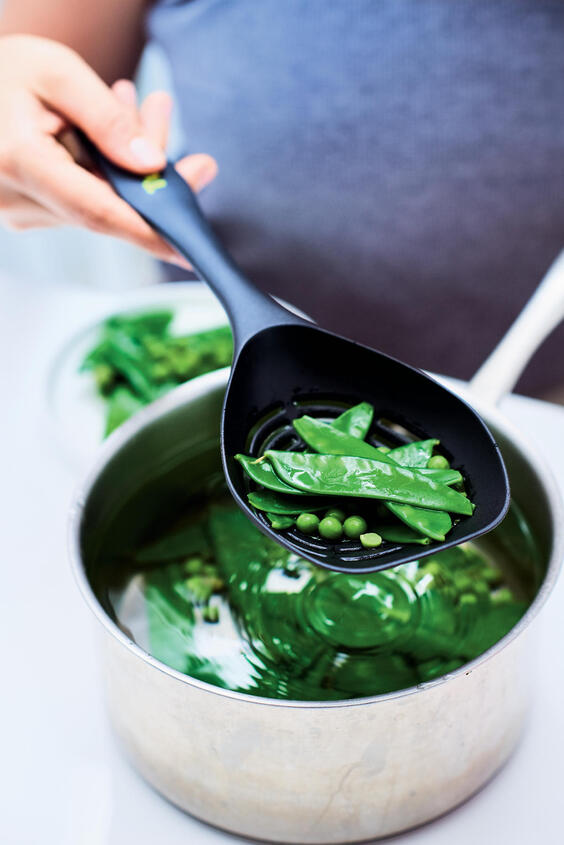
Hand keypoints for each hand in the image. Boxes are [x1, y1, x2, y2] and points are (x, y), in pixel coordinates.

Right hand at [0, 34, 217, 265]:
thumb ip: (107, 119)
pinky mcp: (32, 213)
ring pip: (104, 207)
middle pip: (110, 210)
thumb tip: (153, 165)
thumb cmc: (9, 72)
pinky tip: (120, 139)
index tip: (188, 250)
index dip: (148, 234)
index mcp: (19, 161)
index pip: (99, 213)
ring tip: (149, 112)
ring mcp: (22, 212)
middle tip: (197, 159)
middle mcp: (17, 198)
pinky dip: (114, 177)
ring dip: (136, 171)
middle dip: (156, 184)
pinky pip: (89, 204)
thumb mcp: (59, 73)